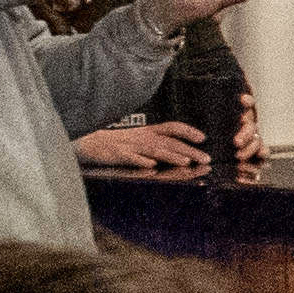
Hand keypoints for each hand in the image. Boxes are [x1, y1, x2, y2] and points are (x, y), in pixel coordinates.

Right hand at [73, 120, 209, 175]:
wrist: (86, 143)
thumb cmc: (116, 143)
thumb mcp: (139, 138)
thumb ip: (158, 141)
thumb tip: (182, 150)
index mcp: (148, 131)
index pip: (172, 127)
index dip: (188, 131)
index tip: (203, 138)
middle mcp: (142, 137)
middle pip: (169, 142)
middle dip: (189, 150)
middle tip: (206, 159)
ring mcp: (129, 146)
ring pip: (154, 150)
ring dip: (171, 156)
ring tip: (186, 162)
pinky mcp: (116, 155)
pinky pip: (130, 158)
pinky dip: (141, 161)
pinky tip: (152, 165)